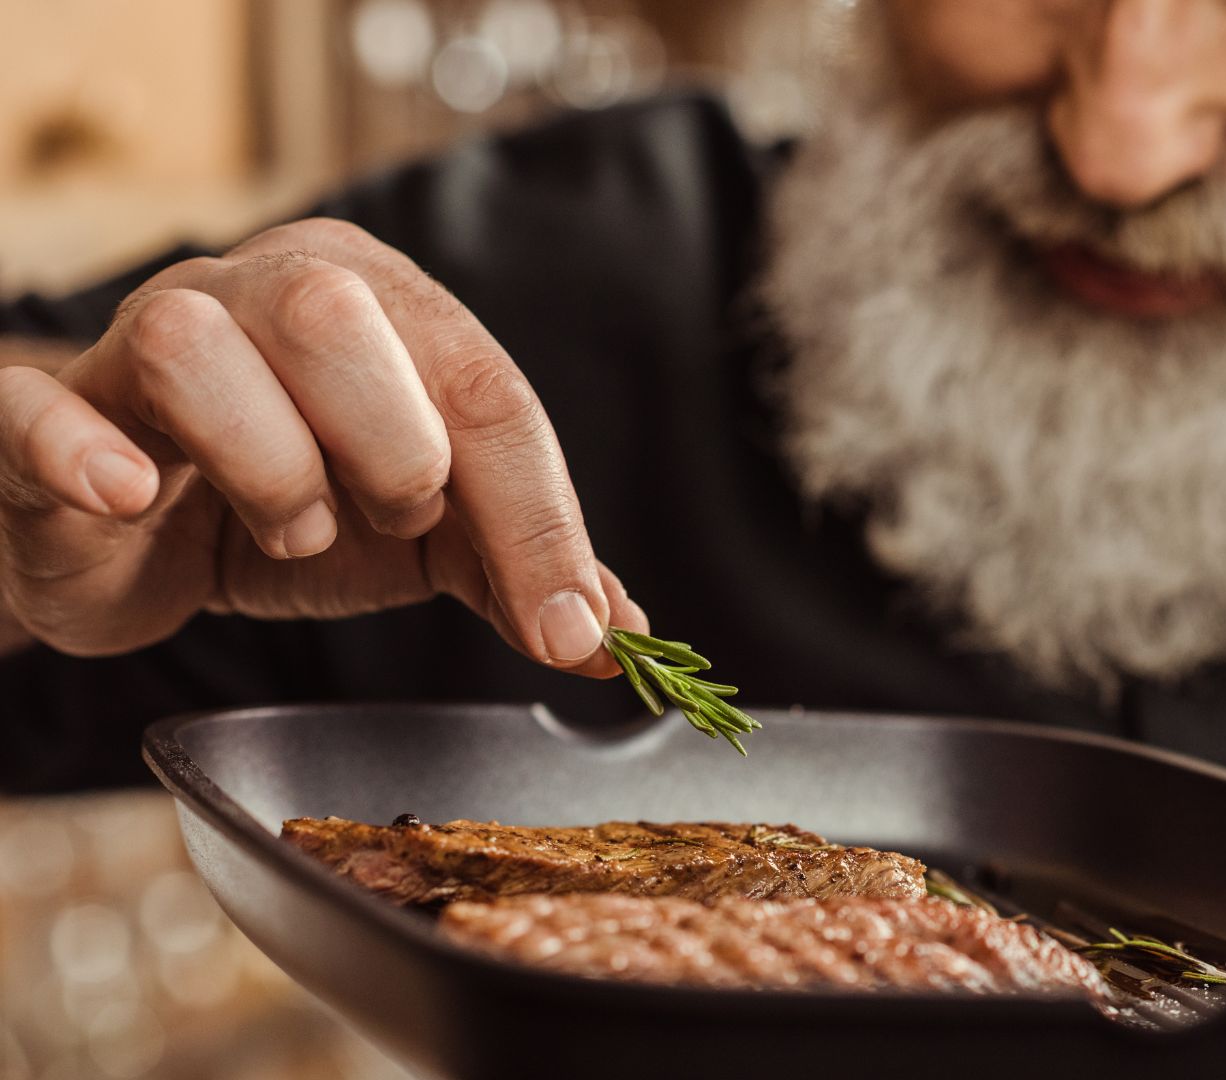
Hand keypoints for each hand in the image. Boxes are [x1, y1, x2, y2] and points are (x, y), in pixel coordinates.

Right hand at [0, 218, 644, 674]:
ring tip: (289, 526)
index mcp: (379, 303)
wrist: (121, 540)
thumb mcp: (421, 539)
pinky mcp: (43, 412)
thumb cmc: (281, 509)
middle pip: (342, 317)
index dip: (538, 519)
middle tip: (389, 522)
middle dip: (393, 449)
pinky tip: (128, 491)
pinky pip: (40, 407)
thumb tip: (618, 631)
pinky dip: (83, 450)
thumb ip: (514, 569)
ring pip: (198, 343)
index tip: (569, 628)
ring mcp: (138, 338)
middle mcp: (262, 287)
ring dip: (268, 465)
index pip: (483, 389)